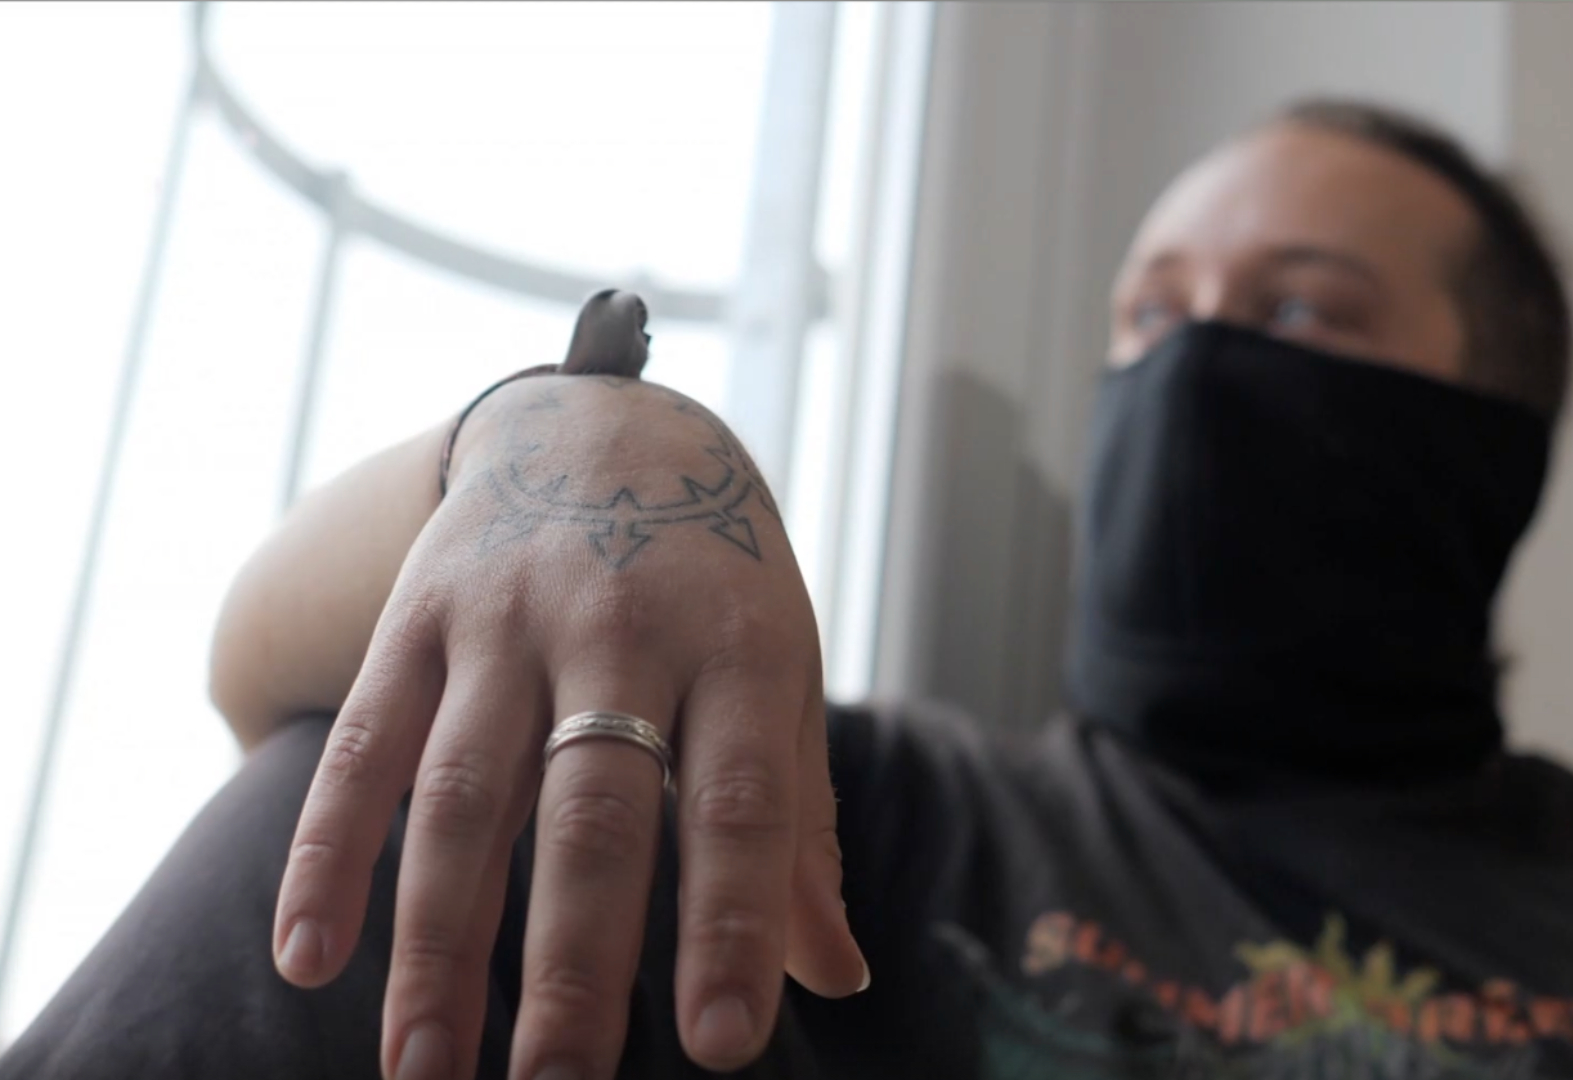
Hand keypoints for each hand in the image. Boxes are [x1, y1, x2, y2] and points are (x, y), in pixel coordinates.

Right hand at [270, 363, 865, 1078]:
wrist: (607, 428)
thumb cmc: (717, 585)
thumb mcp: (782, 675)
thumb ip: (798, 826)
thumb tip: (840, 974)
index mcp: (738, 648)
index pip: (738, 804)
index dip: (732, 924)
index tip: (724, 1045)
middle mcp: (621, 630)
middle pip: (591, 812)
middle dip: (573, 961)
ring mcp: (506, 620)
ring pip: (463, 798)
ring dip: (436, 943)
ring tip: (423, 1069)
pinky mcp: (417, 615)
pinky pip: (364, 745)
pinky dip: (326, 852)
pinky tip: (309, 957)